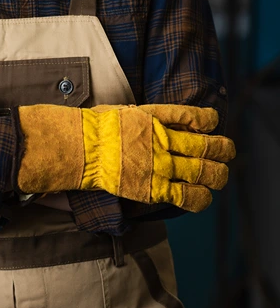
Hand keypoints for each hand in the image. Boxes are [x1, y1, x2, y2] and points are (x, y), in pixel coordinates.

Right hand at [17, 103, 235, 212]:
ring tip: (222, 175)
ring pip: (201, 170)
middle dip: (221, 149)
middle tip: (228, 150)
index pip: (191, 116)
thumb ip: (140, 116)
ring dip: (217, 173)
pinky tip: (205, 197)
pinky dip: (200, 197)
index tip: (213, 121)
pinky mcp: (153, 187)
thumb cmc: (92, 128)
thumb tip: (151, 119)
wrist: (80, 147)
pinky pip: (186, 195)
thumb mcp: (120, 110)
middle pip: (203, 145)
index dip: (207, 120)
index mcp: (154, 117)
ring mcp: (159, 164)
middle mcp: (162, 140)